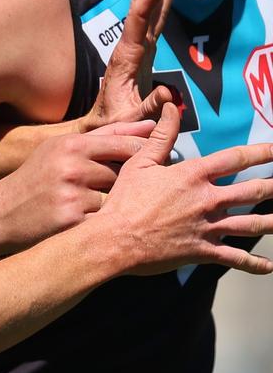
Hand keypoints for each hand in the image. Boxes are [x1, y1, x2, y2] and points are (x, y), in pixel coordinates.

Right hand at [0, 122, 153, 252]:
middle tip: (115, 191)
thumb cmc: (37, 177)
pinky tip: (86, 222)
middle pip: (123, 174)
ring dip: (111, 205)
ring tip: (91, 207)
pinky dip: (100, 223)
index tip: (148, 164)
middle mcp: (72, 166)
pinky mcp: (72, 220)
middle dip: (123, 184)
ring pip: (116, 199)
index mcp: (72, 144)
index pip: (124, 144)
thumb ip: (105, 137)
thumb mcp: (61, 148)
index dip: (142, 155)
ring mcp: (72, 194)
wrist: (2, 212)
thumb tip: (151, 126)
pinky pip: (104, 220)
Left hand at [84, 0, 183, 129]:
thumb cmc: (113, 124)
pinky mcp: (142, 48)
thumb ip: (148, 108)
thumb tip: (168, 94)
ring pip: (148, 2)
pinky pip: (154, 15)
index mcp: (127, 55)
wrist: (97, 126)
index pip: (141, 17)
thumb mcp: (130, 121)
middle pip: (144, 0)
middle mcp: (130, 43)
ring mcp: (136, 43)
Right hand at [99, 104, 272, 275]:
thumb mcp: (140, 162)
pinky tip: (268, 266)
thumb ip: (161, 135)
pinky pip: (236, 258)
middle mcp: (207, 200)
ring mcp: (208, 227)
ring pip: (251, 224)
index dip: (260, 152)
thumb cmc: (125, 200)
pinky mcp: (203, 251)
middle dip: (272, 186)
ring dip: (271, 222)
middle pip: (251, 191)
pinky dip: (255, 263)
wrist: (116, 239)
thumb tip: (171, 107)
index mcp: (193, 175)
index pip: (235, 158)